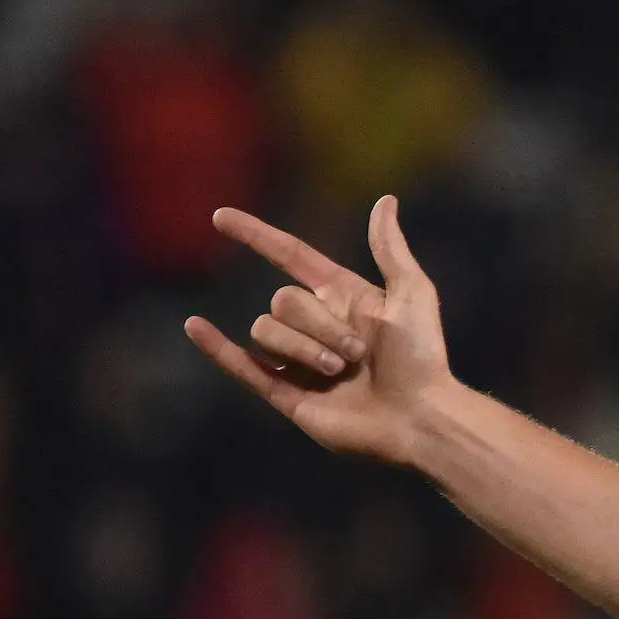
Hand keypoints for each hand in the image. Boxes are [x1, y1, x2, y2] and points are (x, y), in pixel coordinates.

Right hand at [184, 196, 456, 467]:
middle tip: (358, 353)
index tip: (221, 217)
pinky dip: (217, 348)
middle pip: (282, 300)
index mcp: (342, 297)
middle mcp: (317, 326)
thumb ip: (390, 249)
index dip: (257, 236)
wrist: (420, 418)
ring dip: (305, 348)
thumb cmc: (423, 358)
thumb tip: (385, 201)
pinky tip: (195, 326)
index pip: (290, 256)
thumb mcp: (412, 294)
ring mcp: (299, 360)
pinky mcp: (288, 394)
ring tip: (341, 372)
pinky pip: (243, 365)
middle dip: (319, 323)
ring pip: (267, 331)